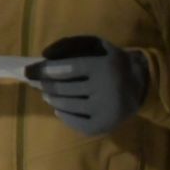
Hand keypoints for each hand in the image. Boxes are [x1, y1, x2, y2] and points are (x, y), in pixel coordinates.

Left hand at [25, 36, 147, 135]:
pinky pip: (77, 124)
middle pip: (65, 89)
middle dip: (47, 86)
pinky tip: (59, 109)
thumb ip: (69, 44)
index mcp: (104, 67)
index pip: (68, 69)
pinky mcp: (106, 125)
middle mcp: (107, 89)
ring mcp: (106, 110)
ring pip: (68, 106)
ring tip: (48, 95)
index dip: (44, 70)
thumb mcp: (95, 44)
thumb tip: (45, 55)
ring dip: (53, 99)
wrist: (141, 84)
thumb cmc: (110, 61)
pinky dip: (64, 116)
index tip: (29, 71)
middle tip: (40, 84)